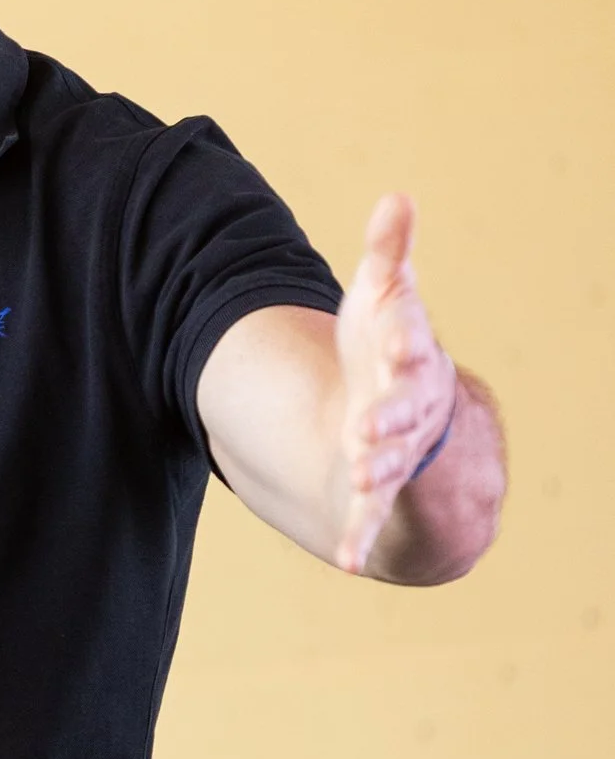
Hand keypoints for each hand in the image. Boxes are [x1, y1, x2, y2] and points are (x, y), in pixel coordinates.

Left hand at [334, 195, 455, 573]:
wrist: (403, 410)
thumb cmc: (387, 345)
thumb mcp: (383, 294)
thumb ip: (389, 254)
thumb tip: (396, 198)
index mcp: (411, 359)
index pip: (410, 346)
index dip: (405, 343)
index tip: (397, 342)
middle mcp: (409, 408)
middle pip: (402, 413)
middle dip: (388, 420)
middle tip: (369, 428)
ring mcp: (393, 452)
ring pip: (389, 466)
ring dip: (376, 472)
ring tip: (361, 475)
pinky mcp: (374, 488)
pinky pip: (367, 515)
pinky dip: (358, 537)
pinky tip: (346, 560)